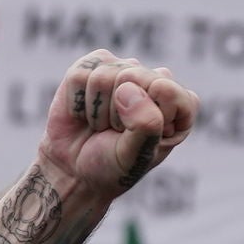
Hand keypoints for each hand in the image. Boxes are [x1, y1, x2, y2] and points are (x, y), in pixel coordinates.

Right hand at [0, 51, 200, 243]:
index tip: (143, 133)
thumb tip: (131, 87)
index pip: (178, 93)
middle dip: (124, 113)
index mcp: (175, 110)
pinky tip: (80, 113)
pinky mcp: (89, 68)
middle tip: (112, 137)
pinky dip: (79, 95)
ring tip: (94, 127)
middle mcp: (151, 87)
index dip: (160, 109)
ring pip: (114, 72)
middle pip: (145, 77)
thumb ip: (146, 125)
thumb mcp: (133, 159)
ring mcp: (121, 74)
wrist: (65, 175)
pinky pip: (87, 67)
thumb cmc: (107, 171)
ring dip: (98, 108)